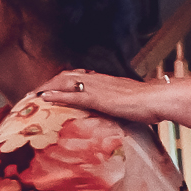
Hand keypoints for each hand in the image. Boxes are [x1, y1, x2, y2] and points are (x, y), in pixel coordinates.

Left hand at [32, 69, 161, 124]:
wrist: (158, 99)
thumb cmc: (151, 103)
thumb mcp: (133, 102)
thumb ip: (123, 105)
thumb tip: (124, 113)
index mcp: (106, 81)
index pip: (79, 76)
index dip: (63, 82)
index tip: (52, 90)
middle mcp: (99, 80)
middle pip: (67, 76)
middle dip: (49, 83)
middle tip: (35, 93)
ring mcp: (97, 88)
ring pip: (65, 82)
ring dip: (47, 88)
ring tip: (32, 96)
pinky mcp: (97, 98)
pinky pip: (72, 95)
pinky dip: (56, 96)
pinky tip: (44, 99)